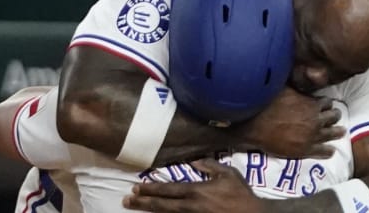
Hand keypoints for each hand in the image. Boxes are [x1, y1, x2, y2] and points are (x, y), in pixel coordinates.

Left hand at [122, 158, 266, 212]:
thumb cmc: (241, 195)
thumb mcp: (228, 174)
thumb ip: (209, 166)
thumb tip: (194, 161)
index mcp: (196, 192)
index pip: (168, 190)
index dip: (151, 188)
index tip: (137, 187)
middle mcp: (190, 207)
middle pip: (161, 205)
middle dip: (143, 202)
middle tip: (126, 200)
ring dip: (149, 211)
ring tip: (134, 207)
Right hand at [236, 87, 345, 157]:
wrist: (254, 127)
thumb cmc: (266, 106)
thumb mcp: (282, 89)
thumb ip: (295, 86)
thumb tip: (299, 75)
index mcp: (311, 105)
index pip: (327, 102)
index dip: (327, 103)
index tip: (326, 103)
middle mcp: (315, 120)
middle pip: (333, 117)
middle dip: (335, 115)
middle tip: (336, 116)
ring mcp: (312, 136)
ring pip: (332, 134)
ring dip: (337, 132)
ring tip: (341, 131)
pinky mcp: (306, 150)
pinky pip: (323, 151)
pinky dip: (328, 150)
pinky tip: (330, 150)